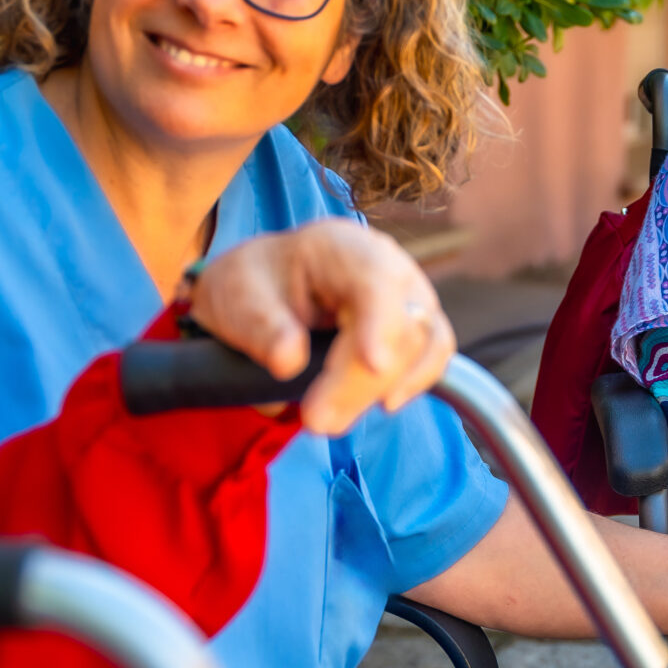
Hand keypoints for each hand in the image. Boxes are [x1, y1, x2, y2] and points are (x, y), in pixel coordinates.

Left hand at [189, 219, 453, 435]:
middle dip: (362, 381)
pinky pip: (432, 358)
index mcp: (340, 247)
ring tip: (328, 420)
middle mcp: (389, 266)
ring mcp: (410, 297)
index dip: (381, 323)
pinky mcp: (417, 329)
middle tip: (314, 420)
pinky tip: (379, 406)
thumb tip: (289, 361)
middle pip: (403, 323)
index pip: (376, 280)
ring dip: (379, 391)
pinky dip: (410, 386)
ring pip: (423, 346)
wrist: (265, 290)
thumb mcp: (235, 299)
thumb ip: (260, 328)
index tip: (374, 366)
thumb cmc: (254, 288)